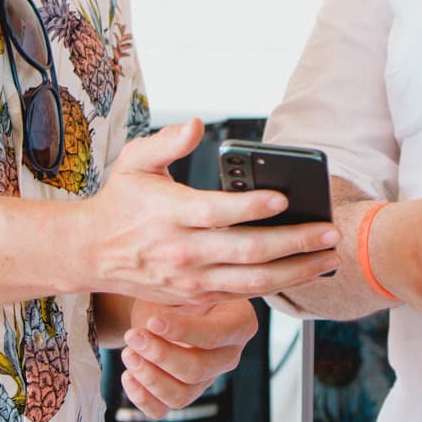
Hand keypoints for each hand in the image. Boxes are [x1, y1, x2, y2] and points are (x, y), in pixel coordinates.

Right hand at [75, 120, 340, 308]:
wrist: (91, 253)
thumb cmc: (120, 201)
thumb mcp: (133, 162)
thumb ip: (166, 142)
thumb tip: (196, 124)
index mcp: (171, 214)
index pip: (217, 212)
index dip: (251, 206)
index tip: (284, 197)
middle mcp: (184, 252)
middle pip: (247, 252)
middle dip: (294, 243)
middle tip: (329, 232)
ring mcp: (191, 280)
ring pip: (252, 282)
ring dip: (296, 272)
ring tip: (329, 259)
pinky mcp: (195, 297)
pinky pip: (242, 295)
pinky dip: (276, 287)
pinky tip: (302, 274)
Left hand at [119, 298, 257, 419]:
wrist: (166, 307)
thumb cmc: (179, 292)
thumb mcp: (182, 287)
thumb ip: (175, 300)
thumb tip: (154, 322)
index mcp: (239, 322)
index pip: (215, 334)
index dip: (183, 331)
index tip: (152, 322)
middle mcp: (229, 355)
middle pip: (198, 369)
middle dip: (161, 355)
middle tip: (133, 336)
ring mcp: (208, 379)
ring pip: (181, 394)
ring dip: (149, 377)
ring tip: (128, 353)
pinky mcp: (184, 394)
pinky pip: (163, 409)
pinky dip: (142, 397)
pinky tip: (128, 375)